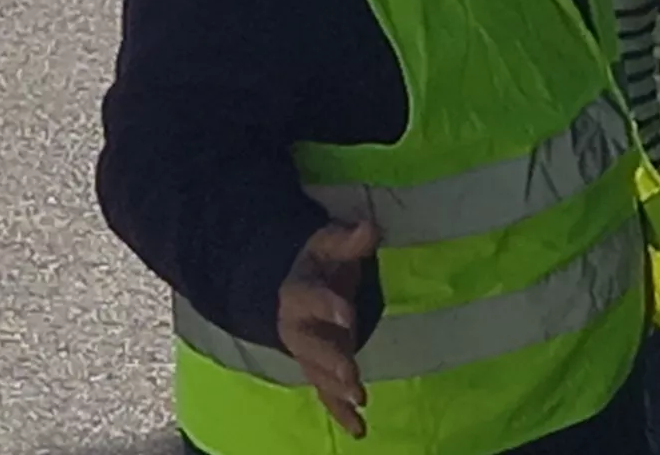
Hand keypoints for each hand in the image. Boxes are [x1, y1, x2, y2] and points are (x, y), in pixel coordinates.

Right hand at [273, 217, 379, 436]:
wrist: (288, 286)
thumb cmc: (316, 263)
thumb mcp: (328, 245)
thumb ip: (349, 241)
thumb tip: (371, 227)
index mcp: (298, 292)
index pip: (312, 299)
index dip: (328, 306)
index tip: (348, 314)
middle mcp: (298, 327)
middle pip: (312, 346)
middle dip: (332, 360)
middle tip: (351, 376)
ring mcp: (307, 352)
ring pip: (318, 373)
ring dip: (336, 389)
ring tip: (358, 400)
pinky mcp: (317, 370)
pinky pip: (325, 394)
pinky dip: (340, 413)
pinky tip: (359, 430)